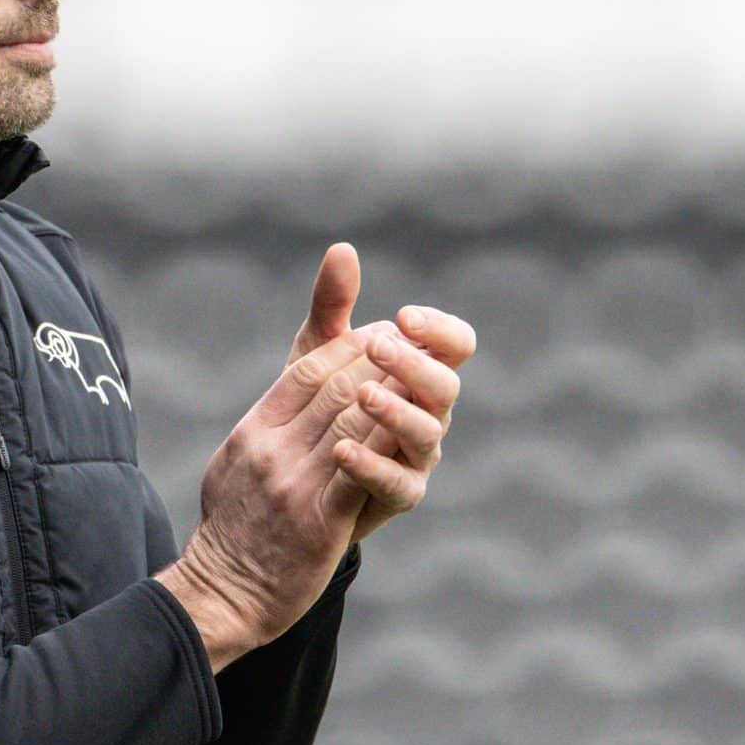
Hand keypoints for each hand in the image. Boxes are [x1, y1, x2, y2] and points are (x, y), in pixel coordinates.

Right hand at [166, 315, 408, 657]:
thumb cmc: (233, 527)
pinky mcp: (319, 522)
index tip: (378, 336)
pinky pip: (359, 474)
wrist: (222, 591)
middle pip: (336, 390)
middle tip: (412, 348)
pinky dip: (385, 448)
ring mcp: (294, 484)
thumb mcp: (234, 461)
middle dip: (380, 363)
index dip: (347, 348)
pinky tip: (409, 435)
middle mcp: (272, 451)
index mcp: (254, 432)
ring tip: (421, 382)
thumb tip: (298, 395)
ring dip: (393, 397)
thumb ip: (267, 425)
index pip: (305, 373)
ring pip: (353, 423)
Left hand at [291, 243, 475, 544]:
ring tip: (362, 394)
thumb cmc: (313, 406)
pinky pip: (396, 483)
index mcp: (419, 373)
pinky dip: (371, 465)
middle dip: (416, 363)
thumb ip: (332, 306)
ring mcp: (416, 457)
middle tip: (379, 345)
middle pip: (446, 386)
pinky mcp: (397, 495)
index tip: (405, 316)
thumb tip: (342, 248)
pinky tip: (341, 450)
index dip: (440, 330)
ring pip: (427, 433)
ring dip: (396, 410)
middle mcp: (427, 413)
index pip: (456, 346)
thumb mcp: (315, 352)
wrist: (288, 480)